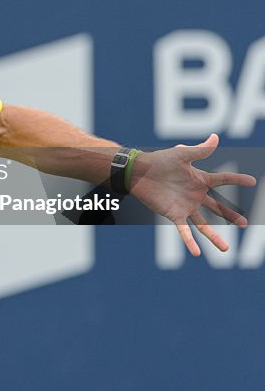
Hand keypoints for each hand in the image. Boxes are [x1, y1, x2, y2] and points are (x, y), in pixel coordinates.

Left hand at [130, 134, 255, 255]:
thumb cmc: (159, 161)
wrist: (138, 172)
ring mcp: (185, 206)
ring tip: (226, 249)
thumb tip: (215, 137)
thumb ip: (199, 150)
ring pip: (204, 225)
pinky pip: (183, 231)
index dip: (237, 179)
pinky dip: (189, 241)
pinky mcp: (173, 214)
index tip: (252, 181)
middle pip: (217, 208)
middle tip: (244, 224)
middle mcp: (195, 195)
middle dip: (231, 216)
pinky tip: (196, 253)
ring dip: (214, 237)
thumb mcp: (181, 155)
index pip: (223, 180)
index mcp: (199, 179)